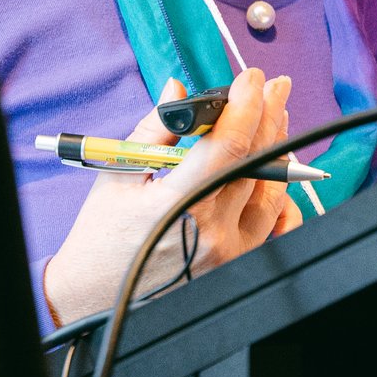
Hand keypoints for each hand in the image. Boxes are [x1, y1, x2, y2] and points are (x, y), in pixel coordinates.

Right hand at [41, 67, 304, 324]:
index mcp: (178, 203)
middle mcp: (211, 231)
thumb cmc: (101, 237)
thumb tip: (178, 89)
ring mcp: (229, 253)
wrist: (95, 297)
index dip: (245, 105)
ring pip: (271, 191)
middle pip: (256, 161)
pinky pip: (275, 227)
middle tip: (274, 86)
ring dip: (277, 148)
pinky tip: (278, 171)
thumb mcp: (118, 174)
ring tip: (273, 118)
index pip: (227, 144)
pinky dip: (281, 196)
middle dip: (268, 115)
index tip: (251, 78)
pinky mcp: (236, 266)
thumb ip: (154, 129)